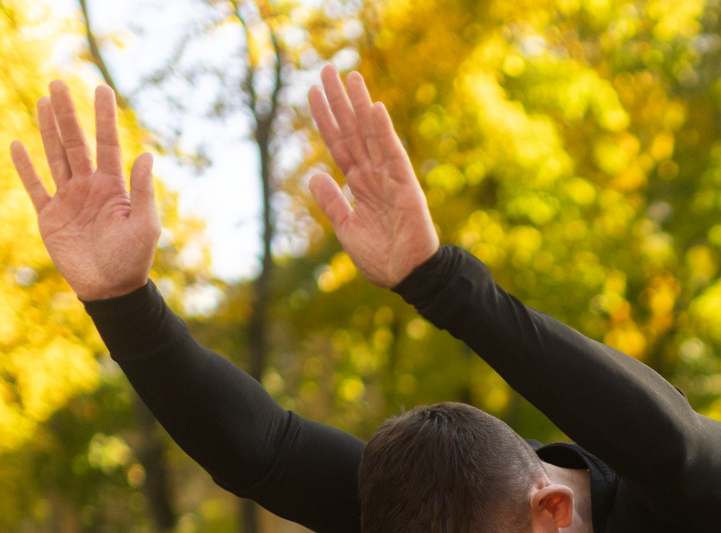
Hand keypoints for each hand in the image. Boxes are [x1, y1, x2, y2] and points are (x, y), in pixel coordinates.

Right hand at [10, 82, 159, 301]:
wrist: (109, 290)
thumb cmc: (132, 260)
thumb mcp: (144, 226)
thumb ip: (142, 191)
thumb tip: (146, 154)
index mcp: (114, 187)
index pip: (108, 144)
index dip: (104, 117)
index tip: (102, 89)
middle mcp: (89, 187)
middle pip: (75, 143)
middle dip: (67, 114)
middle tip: (58, 83)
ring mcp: (68, 199)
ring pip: (55, 157)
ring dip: (48, 130)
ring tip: (42, 102)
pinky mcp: (49, 216)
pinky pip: (35, 187)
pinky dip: (26, 168)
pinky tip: (19, 145)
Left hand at [306, 68, 440, 287]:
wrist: (408, 276)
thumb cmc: (381, 257)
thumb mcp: (346, 228)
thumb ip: (331, 201)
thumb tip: (314, 174)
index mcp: (358, 184)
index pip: (338, 144)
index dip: (325, 118)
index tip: (313, 91)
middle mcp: (373, 174)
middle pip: (352, 130)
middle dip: (339, 100)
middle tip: (325, 68)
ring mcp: (390, 177)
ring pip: (370, 134)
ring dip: (359, 104)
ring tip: (349, 76)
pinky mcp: (405, 185)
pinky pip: (392, 153)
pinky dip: (384, 131)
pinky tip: (374, 108)